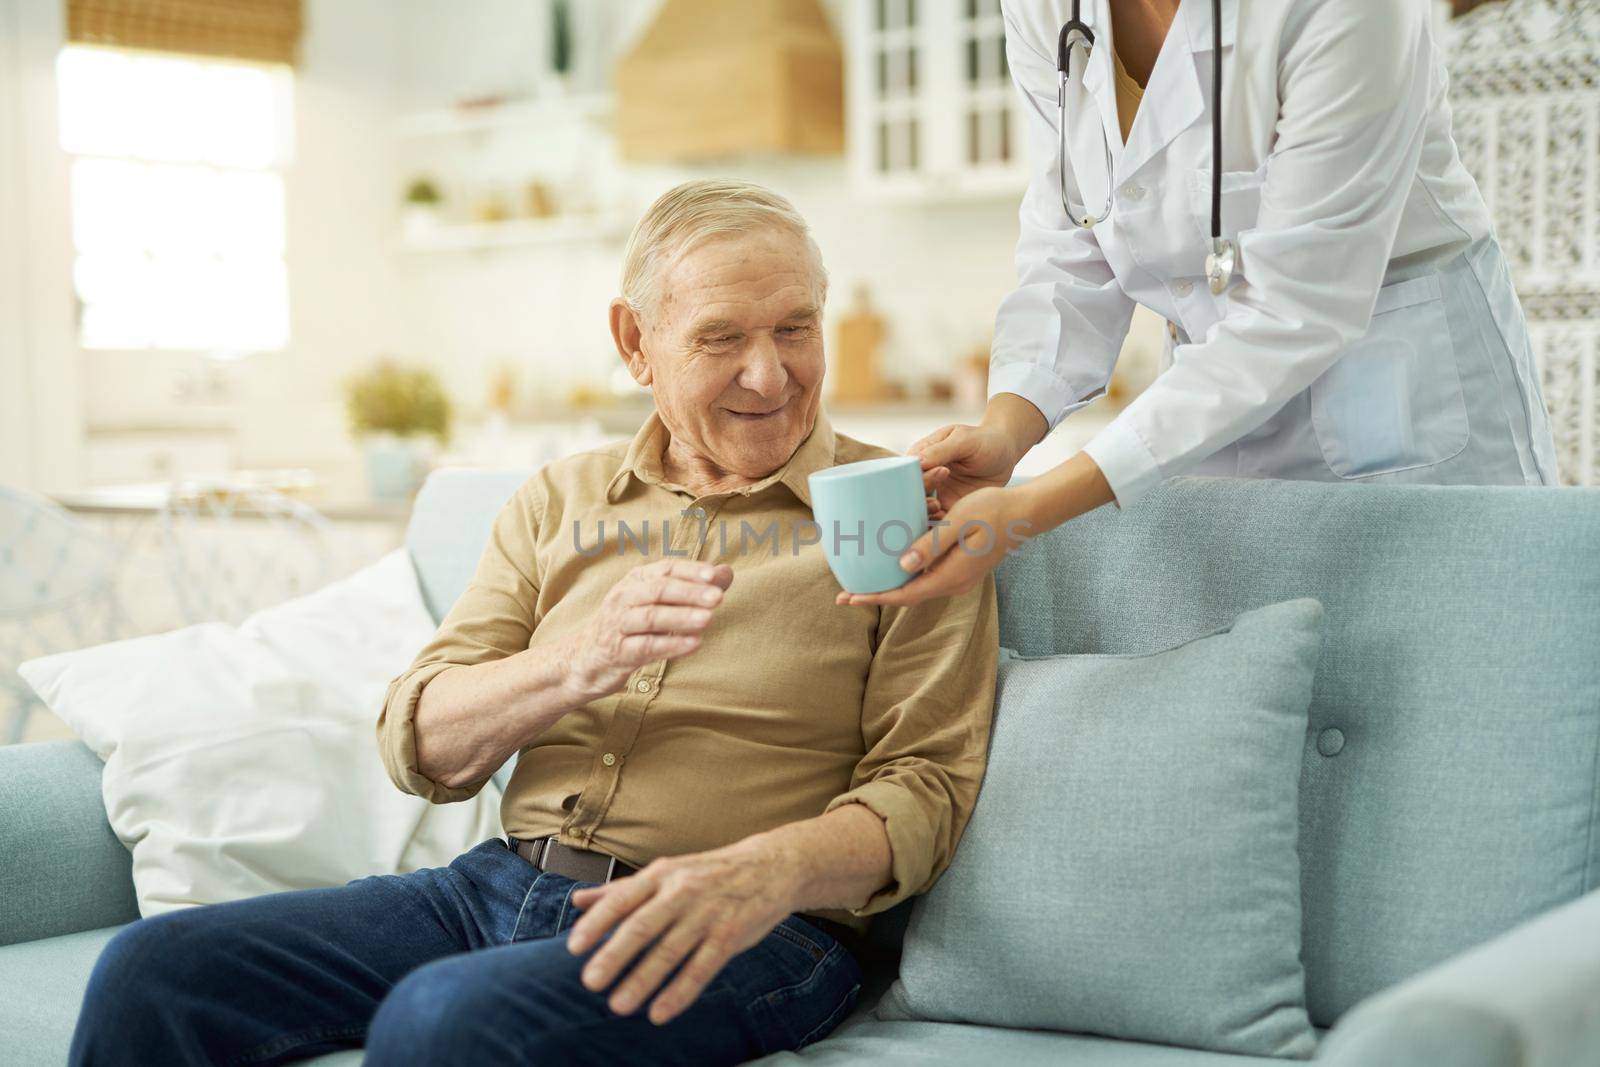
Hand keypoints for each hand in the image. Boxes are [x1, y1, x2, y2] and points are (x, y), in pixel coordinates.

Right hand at [563, 560, 733, 701]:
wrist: (585, 659)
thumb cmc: (630, 626)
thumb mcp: (657, 603)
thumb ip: (693, 588)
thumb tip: (727, 572)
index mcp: (635, 581)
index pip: (665, 569)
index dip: (690, 571)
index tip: (715, 576)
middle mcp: (624, 598)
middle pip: (658, 590)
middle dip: (689, 592)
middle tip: (717, 597)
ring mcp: (618, 625)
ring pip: (651, 617)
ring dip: (680, 617)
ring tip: (708, 619)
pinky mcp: (618, 653)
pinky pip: (646, 647)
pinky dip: (671, 645)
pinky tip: (694, 644)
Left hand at [565, 839, 800, 1024]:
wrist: (772, 866)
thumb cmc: (709, 873)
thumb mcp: (666, 872)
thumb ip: (622, 890)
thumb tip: (578, 901)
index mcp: (661, 874)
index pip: (622, 899)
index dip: (597, 923)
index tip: (574, 948)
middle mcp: (682, 891)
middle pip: (643, 926)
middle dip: (614, 956)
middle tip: (590, 982)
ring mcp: (708, 914)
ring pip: (670, 951)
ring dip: (643, 980)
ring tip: (619, 1005)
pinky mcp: (731, 935)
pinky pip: (702, 968)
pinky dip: (679, 992)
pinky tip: (659, 1013)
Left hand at [835, 485, 1034, 607]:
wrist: (1024, 511)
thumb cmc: (992, 511)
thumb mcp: (959, 523)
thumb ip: (931, 545)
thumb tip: (902, 566)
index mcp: (950, 576)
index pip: (904, 595)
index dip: (874, 597)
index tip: (848, 598)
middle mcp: (952, 582)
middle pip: (907, 594)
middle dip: (876, 594)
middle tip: (845, 592)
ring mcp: (957, 576)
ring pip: (916, 584)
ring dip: (890, 582)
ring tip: (863, 578)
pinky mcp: (959, 566)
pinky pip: (927, 573)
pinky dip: (907, 570)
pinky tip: (892, 560)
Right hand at [913, 423, 1020, 514]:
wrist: (1005, 455)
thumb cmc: (984, 441)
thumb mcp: (964, 440)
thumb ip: (941, 450)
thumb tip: (917, 462)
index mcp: (922, 456)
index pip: (908, 471)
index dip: (918, 477)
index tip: (941, 473)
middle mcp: (925, 476)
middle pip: (911, 494)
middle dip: (919, 501)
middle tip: (936, 502)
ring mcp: (936, 493)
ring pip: (921, 510)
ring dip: (926, 516)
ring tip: (941, 509)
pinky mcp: (949, 508)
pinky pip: (938, 521)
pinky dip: (938, 526)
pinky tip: (949, 523)